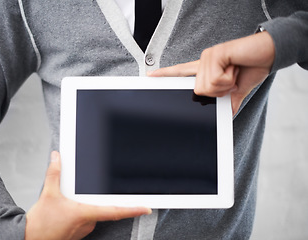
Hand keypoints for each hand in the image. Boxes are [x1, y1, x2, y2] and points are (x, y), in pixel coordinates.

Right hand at [25, 151, 151, 239]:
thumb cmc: (40, 224)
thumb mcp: (48, 195)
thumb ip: (54, 174)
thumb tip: (56, 158)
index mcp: (85, 213)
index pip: (115, 210)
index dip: (133, 209)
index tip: (146, 207)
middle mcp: (88, 222)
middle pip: (102, 207)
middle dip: (97, 199)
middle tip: (84, 196)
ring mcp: (84, 229)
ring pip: (94, 212)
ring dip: (88, 205)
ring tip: (71, 202)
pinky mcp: (78, 232)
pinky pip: (86, 218)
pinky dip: (83, 211)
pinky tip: (69, 209)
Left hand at [148, 31, 274, 114]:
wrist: (268, 53)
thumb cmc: (252, 68)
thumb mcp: (236, 90)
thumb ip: (227, 101)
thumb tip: (226, 115)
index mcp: (205, 71)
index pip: (181, 73)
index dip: (165, 75)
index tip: (150, 76)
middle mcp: (202, 63)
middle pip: (198, 91)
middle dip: (218, 91)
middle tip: (231, 79)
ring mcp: (206, 57)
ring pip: (205, 87)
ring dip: (225, 84)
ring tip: (234, 71)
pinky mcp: (213, 54)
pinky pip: (214, 79)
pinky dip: (229, 79)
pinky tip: (234, 66)